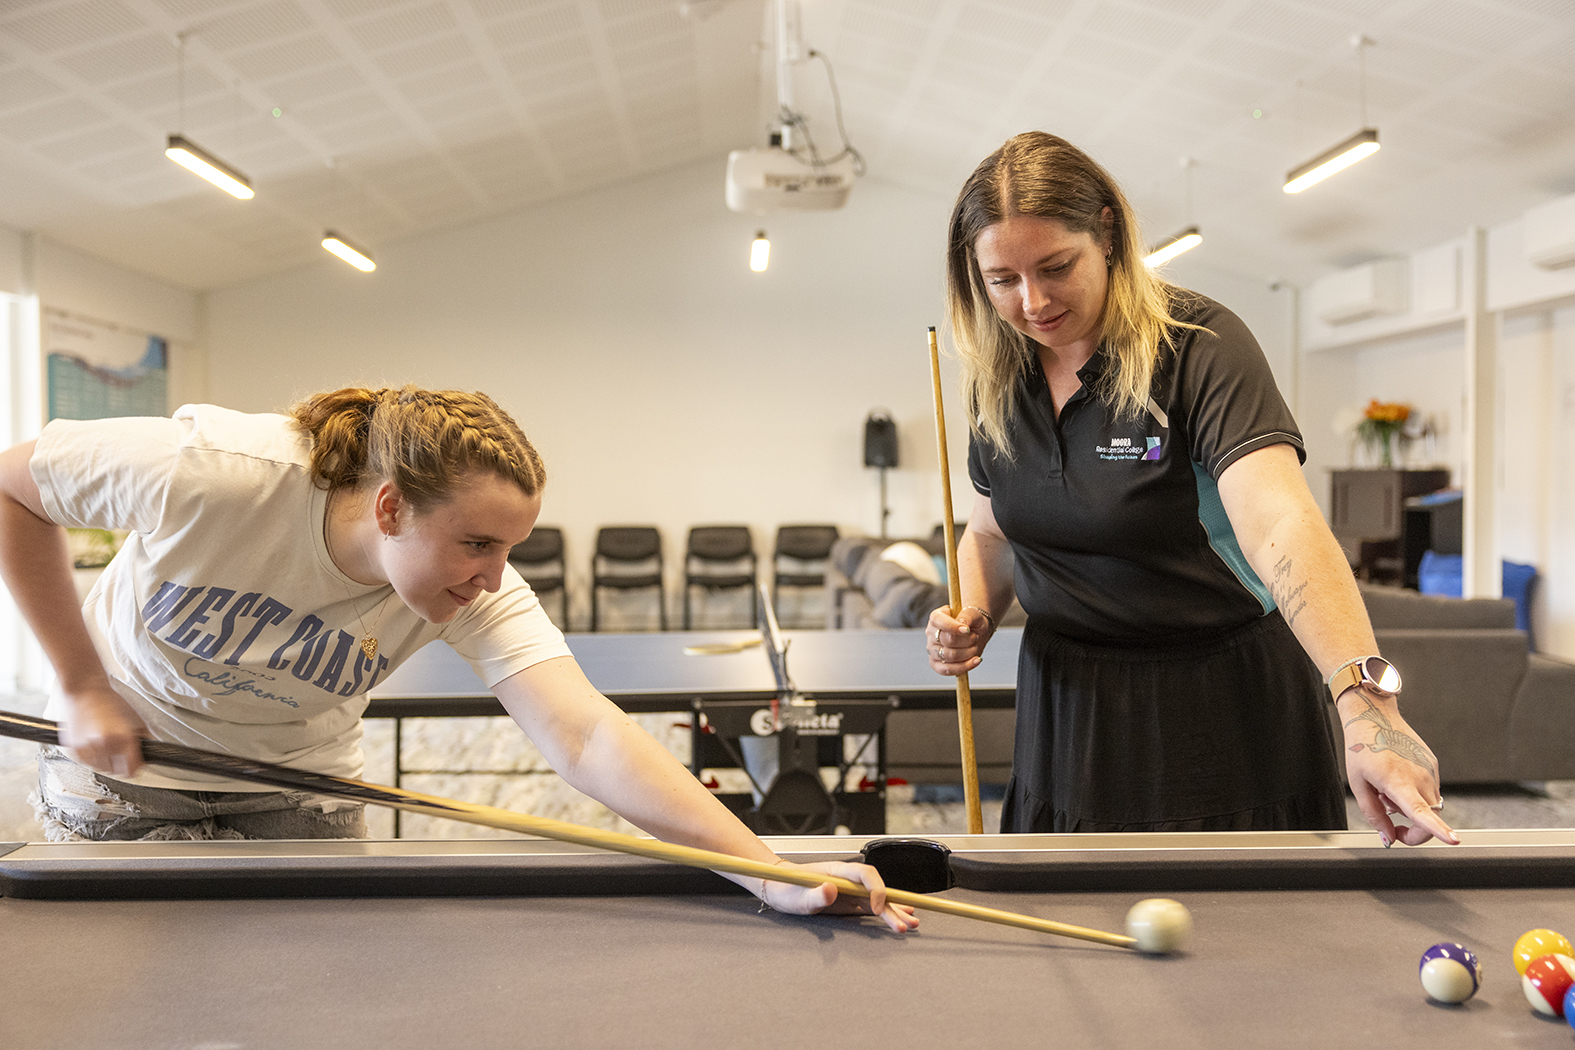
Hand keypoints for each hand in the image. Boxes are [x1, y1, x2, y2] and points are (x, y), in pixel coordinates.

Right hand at [59, 684, 146, 778]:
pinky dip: (94, 758)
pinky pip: (88, 764)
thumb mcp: (136, 718)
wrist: (84, 692)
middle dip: (122, 764)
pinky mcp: (75, 751)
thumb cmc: (110, 702)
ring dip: (107, 762)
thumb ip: (145, 738)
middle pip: (117, 772)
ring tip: (108, 745)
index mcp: (122, 738)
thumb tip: (150, 752)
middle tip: (122, 752)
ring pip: (103, 769)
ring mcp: (87, 750)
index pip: (132, 769)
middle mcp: (104, 746)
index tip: (138, 763)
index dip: (137, 767)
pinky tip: (96, 744)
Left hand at [759, 859, 917, 932]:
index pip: (865, 875)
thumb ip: (814, 895)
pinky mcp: (848, 902)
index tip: (876, 907)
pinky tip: (900, 916)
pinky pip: (871, 907)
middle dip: (893, 905)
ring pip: (878, 899)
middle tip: (905, 922)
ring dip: (894, 911)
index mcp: (837, 871)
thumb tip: (830, 889)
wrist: (778, 888)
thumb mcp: (796, 896)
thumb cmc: (785, 888)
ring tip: (910, 924)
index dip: (875, 889)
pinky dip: (886, 913)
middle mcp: (847, 880)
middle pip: (876, 889)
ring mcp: (849, 891)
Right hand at [925, 606, 993, 675]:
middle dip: (967, 640)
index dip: (953, 626)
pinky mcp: (936, 664)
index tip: (967, 630)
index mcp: (936, 617)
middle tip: (975, 637)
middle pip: (947, 640)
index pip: (939, 621)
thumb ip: (968, 615)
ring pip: (950, 656)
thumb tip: (962, 623)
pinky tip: (976, 661)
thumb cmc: (972, 622)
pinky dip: (964, 667)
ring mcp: (932, 650)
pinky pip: (947, 670)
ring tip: (975, 647)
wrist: (974, 633)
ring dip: (968, 653)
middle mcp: (930, 634)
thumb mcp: (973, 614)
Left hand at [1339, 686, 1457, 845]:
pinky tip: (1397, 780)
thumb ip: (1374, 815)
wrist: (1373, 716)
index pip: (1421, 812)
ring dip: (1413, 811)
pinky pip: (1429, 790)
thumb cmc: (1362, 748)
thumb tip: (1387, 838)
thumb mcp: (1358, 785)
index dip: (1437, 829)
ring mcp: (1430, 770)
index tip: (1454, 840)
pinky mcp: (1433, 764)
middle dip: (1414, 832)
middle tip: (1393, 830)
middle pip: (1430, 818)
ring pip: (1431, 805)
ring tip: (1388, 793)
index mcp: (1397, 781)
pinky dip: (1416, 795)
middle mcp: (1419, 776)